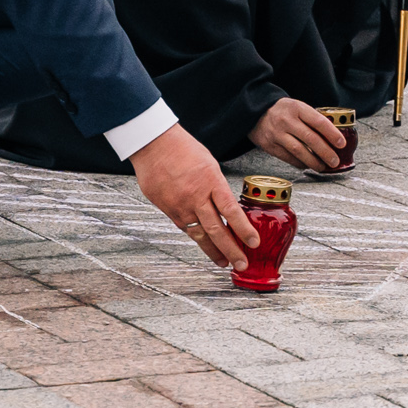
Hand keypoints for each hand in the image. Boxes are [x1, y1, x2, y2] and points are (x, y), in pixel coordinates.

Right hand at [130, 125, 257, 266]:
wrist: (153, 144)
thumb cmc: (183, 148)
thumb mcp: (209, 164)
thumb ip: (217, 187)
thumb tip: (226, 207)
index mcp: (210, 181)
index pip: (231, 211)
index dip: (244, 229)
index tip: (254, 242)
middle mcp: (195, 197)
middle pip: (216, 229)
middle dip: (231, 250)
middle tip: (241, 263)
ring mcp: (179, 205)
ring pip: (199, 234)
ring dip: (213, 251)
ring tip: (223, 262)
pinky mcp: (166, 209)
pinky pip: (184, 227)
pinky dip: (196, 238)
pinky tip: (204, 245)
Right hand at [248, 98, 347, 173]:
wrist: (255, 111)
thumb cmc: (282, 110)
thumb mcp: (297, 107)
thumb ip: (312, 119)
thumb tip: (333, 137)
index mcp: (296, 108)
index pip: (318, 122)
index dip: (332, 134)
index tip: (341, 143)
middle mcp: (286, 120)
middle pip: (310, 139)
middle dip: (326, 152)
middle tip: (335, 161)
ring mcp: (276, 134)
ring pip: (299, 151)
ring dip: (314, 161)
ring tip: (323, 167)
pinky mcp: (269, 145)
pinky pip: (288, 158)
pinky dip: (300, 163)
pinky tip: (308, 165)